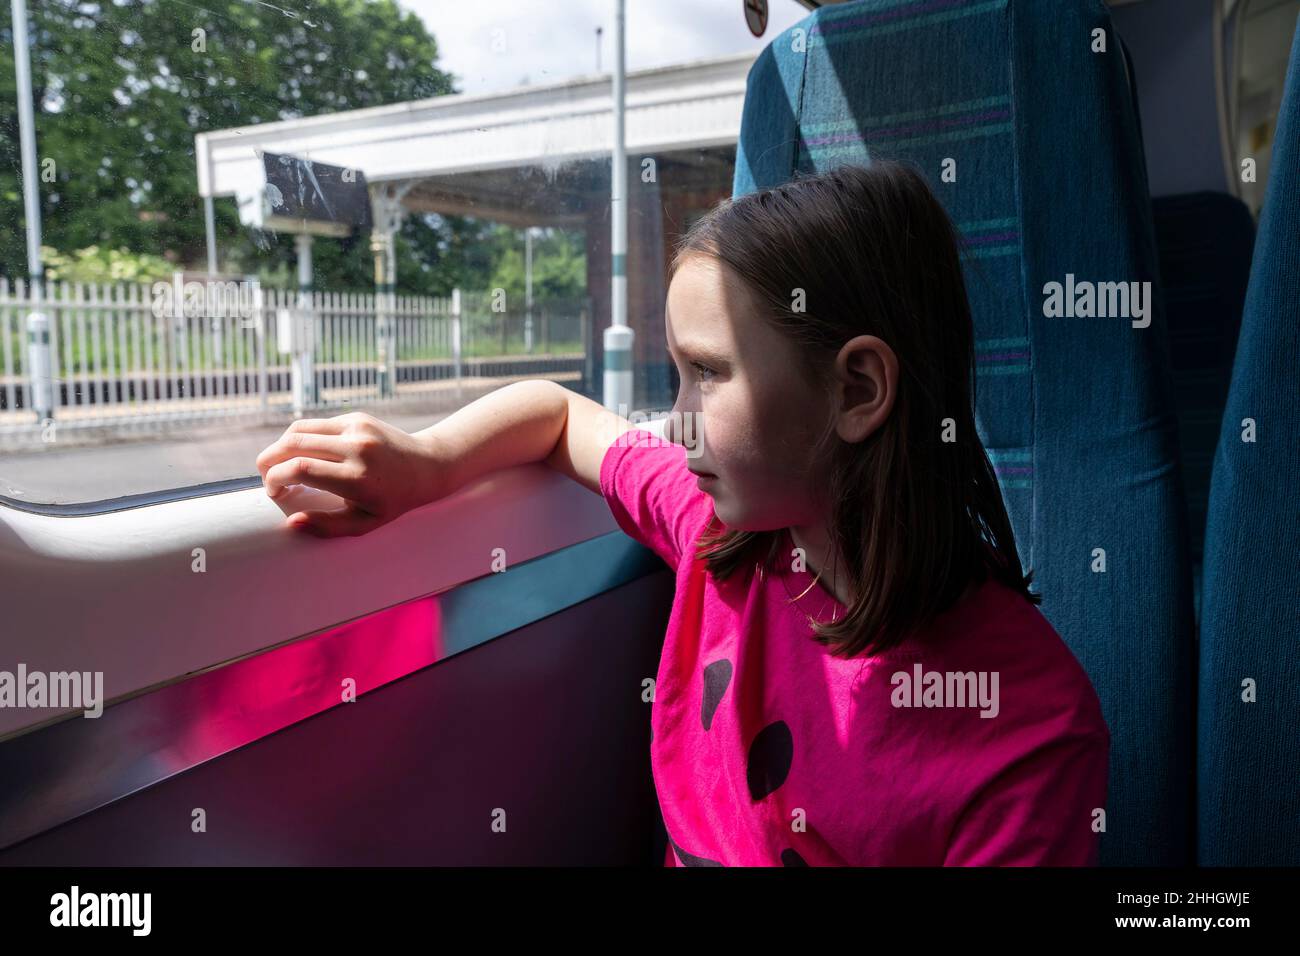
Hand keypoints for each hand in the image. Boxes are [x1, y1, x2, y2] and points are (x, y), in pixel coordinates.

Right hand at [256, 412, 446, 537]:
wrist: (427, 467)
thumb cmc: (393, 501)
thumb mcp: (365, 522)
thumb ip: (328, 526)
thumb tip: (292, 522)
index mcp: (357, 478)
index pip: (301, 469)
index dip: (276, 479)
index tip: (273, 492)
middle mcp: (356, 449)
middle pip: (293, 445)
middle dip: (268, 461)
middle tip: (266, 478)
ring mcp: (356, 428)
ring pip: (299, 430)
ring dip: (279, 447)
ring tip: (277, 466)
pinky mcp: (355, 417)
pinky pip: (315, 424)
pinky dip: (298, 438)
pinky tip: (298, 454)